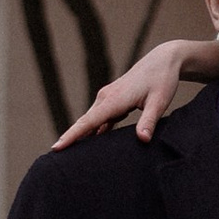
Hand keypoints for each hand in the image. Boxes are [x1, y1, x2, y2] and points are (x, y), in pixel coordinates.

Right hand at [51, 39, 218, 146]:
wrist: (163, 60)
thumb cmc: (162, 80)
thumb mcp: (159, 101)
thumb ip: (149, 121)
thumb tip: (142, 140)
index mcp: (114, 99)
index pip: (89, 122)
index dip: (72, 135)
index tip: (56, 147)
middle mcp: (106, 98)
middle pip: (85, 123)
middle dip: (70, 139)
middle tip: (55, 158)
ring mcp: (108, 98)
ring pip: (91, 121)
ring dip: (82, 136)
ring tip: (70, 156)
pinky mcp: (113, 100)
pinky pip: (100, 119)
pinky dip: (94, 131)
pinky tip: (91, 144)